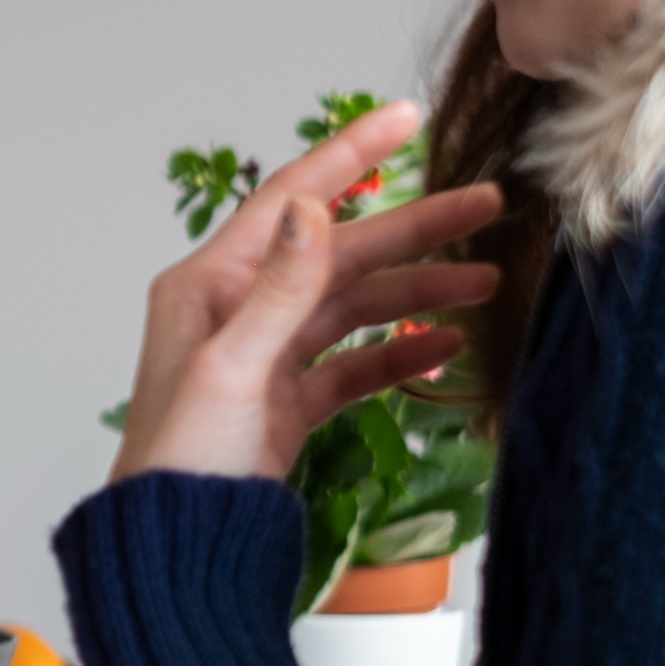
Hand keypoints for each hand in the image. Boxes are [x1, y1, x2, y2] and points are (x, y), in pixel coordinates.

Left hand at [111, 101, 503, 482]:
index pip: (290, 200)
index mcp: (207, 286)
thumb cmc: (181, 460)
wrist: (175, 548)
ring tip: (488, 279)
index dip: (349, 156)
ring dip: (418, 291)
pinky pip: (353, 365)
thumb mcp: (234, 369)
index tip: (405, 118)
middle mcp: (236, 311)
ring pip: (353, 307)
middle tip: (489, 203)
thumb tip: (312, 204)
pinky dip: (398, 354)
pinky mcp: (288, 404)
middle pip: (338, 252)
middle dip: (412, 228)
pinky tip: (449, 346)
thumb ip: (281, 290)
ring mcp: (266, 357)